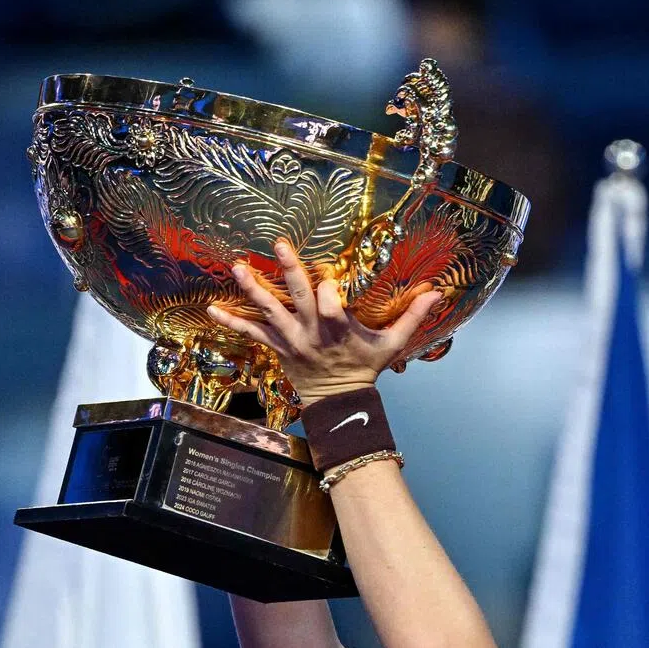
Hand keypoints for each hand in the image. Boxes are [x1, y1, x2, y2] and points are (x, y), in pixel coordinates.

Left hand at [207, 239, 442, 402]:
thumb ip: (412, 316)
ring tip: (237, 267)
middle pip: (300, 299)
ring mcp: (291, 340)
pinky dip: (231, 322)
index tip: (330, 277)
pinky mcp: (277, 347)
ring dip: (253, 289)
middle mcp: (312, 333)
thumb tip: (438, 291)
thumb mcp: (391, 344)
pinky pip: (251, 334)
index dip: (330, 292)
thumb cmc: (365, 368)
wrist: (338, 403)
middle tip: (278, 244)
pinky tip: (210, 309)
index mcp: (339, 330)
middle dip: (290, 271)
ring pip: (270, 311)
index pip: (332, 308)